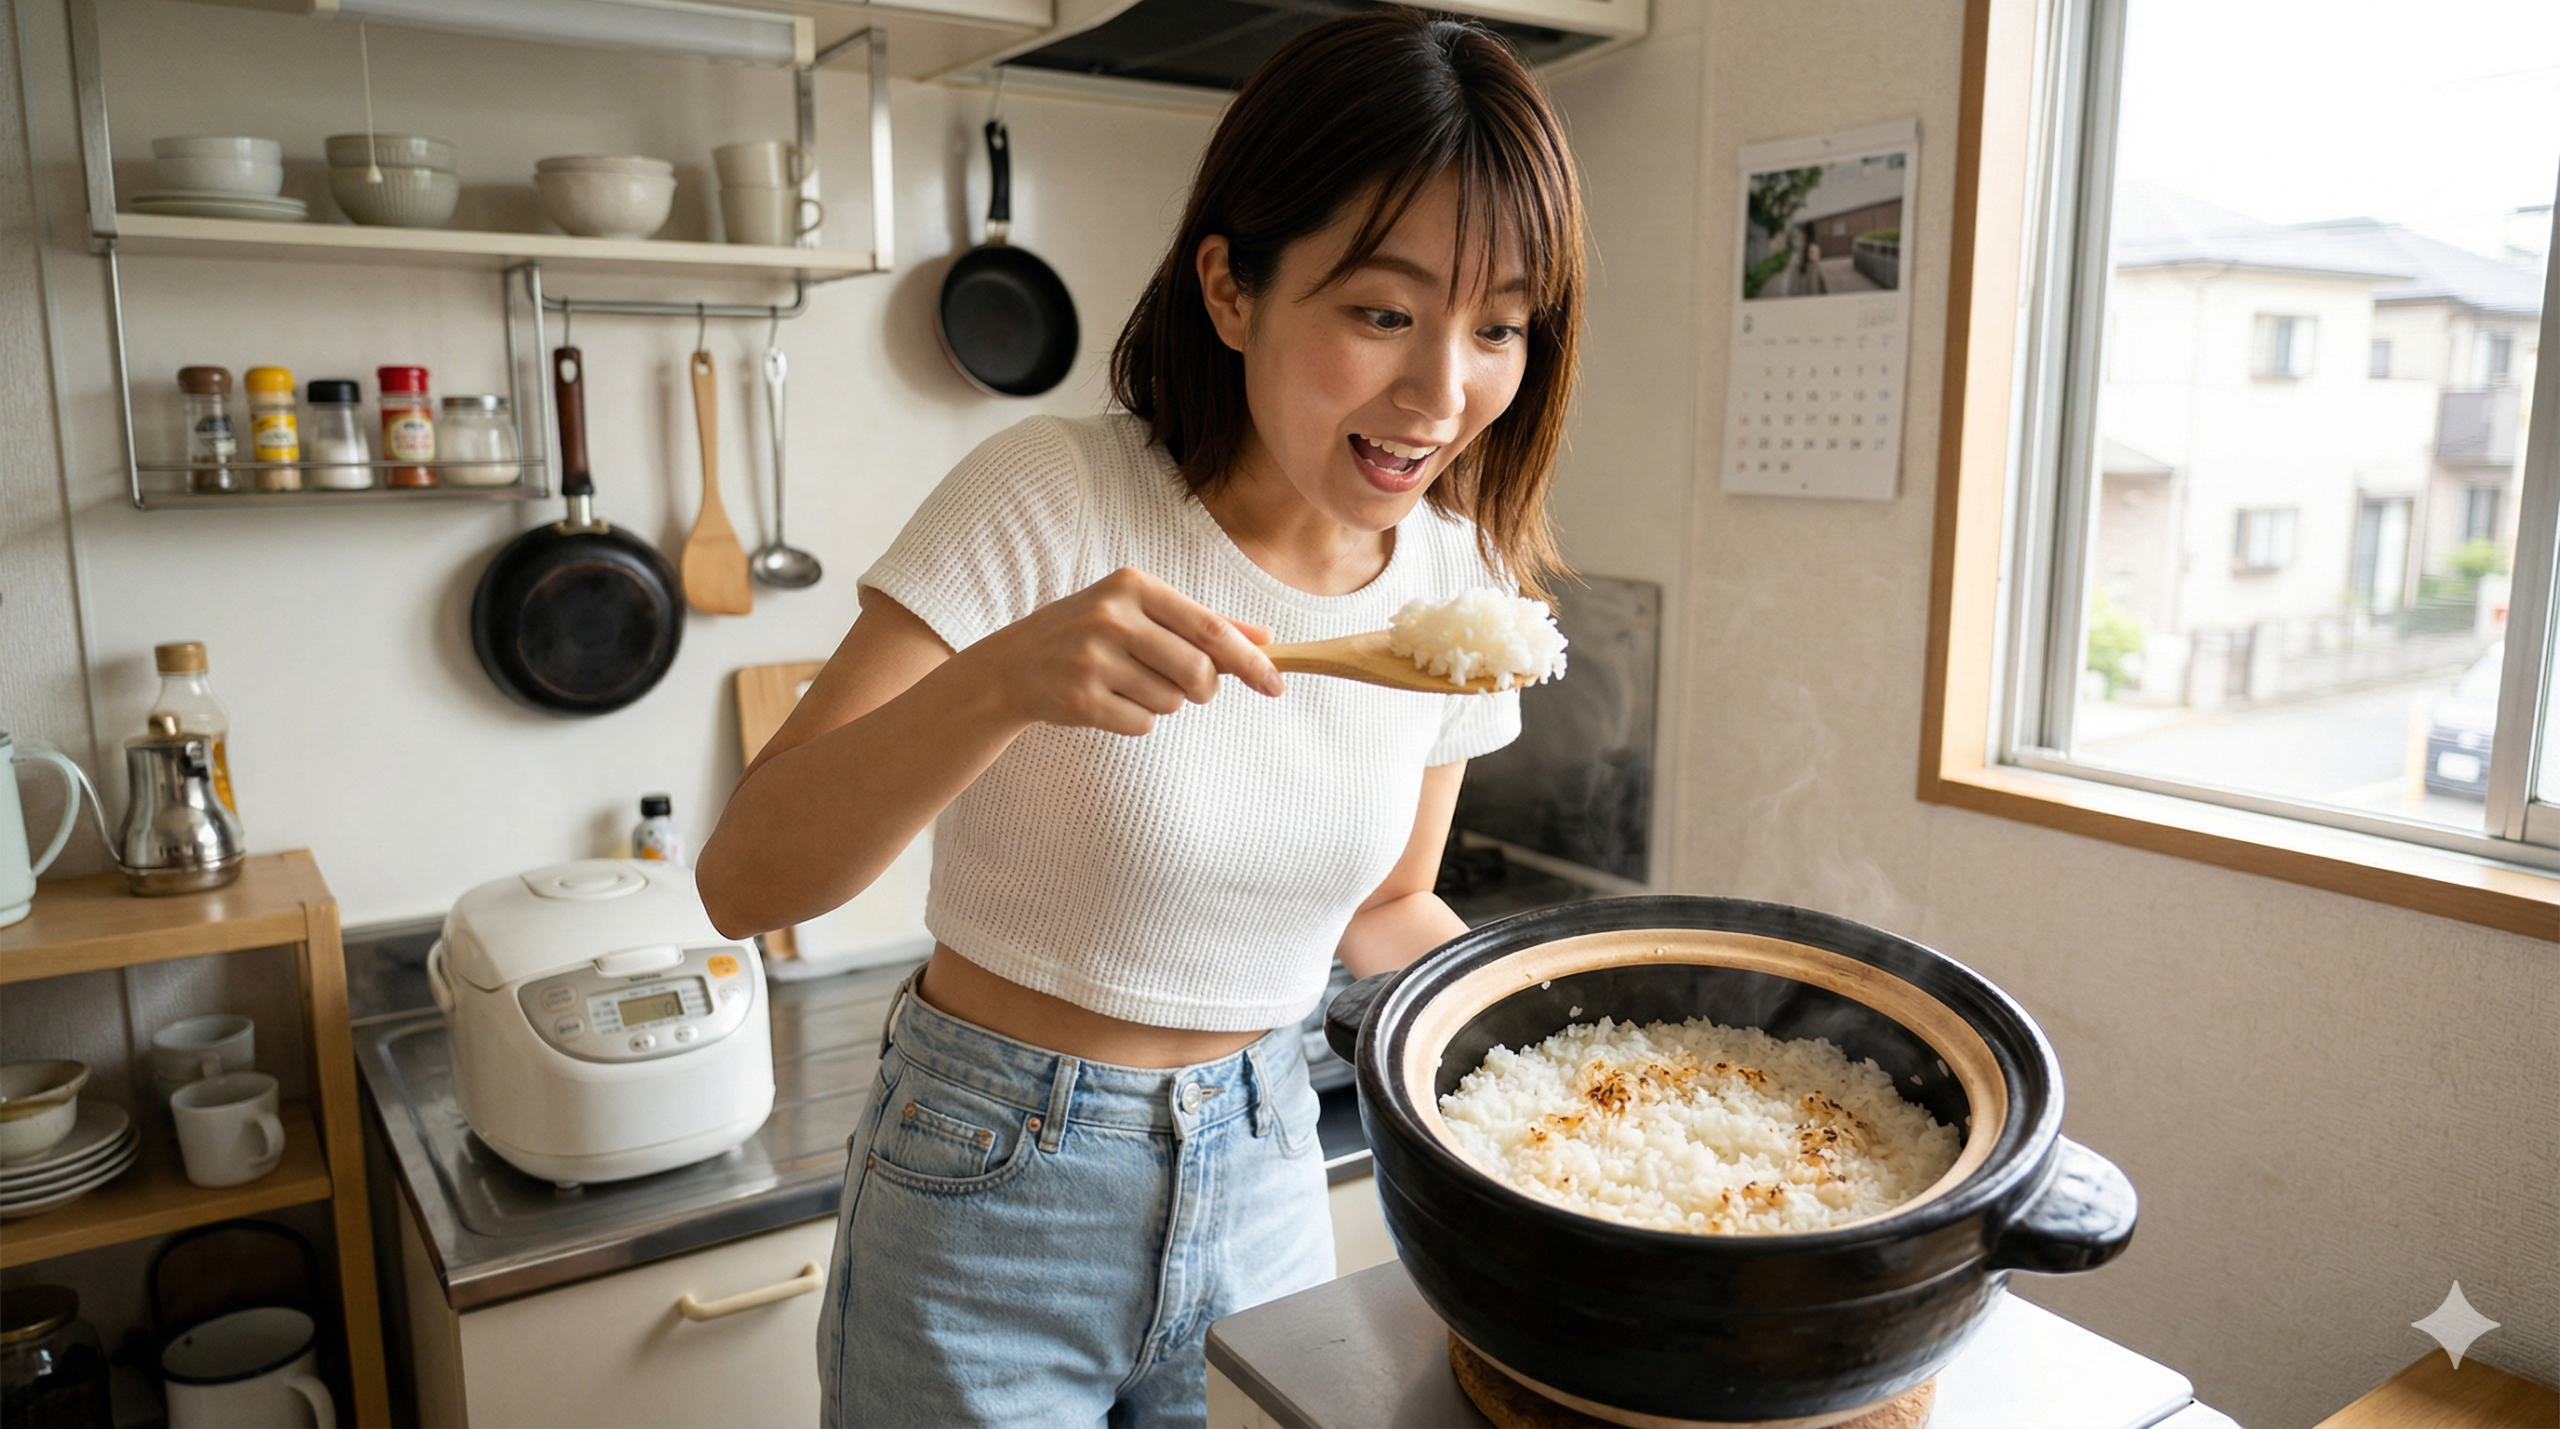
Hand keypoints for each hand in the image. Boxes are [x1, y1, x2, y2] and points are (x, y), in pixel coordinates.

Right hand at [967, 568, 1282, 735]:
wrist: (1014, 664)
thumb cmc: (1091, 633)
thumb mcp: (1141, 611)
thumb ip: (1204, 622)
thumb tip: (1267, 638)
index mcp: (1133, 585)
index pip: (1210, 628)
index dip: (1250, 660)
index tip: (1277, 684)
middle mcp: (1111, 616)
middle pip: (1197, 671)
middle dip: (1206, 689)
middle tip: (1194, 689)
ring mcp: (1092, 658)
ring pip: (1171, 701)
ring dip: (1164, 702)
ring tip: (1131, 683)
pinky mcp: (1079, 698)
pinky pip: (1141, 724)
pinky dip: (1137, 719)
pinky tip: (1110, 700)